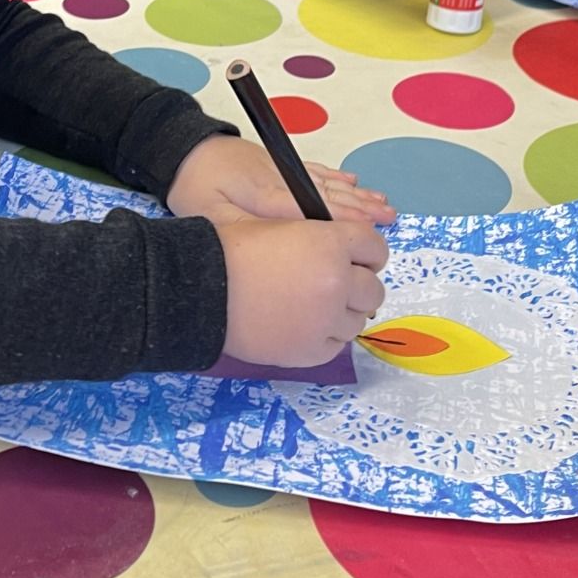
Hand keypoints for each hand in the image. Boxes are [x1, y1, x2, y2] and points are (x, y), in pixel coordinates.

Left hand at [169, 133, 395, 224]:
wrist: (185, 149)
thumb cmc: (194, 187)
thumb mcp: (208, 215)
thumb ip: (241, 231)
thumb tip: (272, 247)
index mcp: (263, 194)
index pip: (307, 207)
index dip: (339, 217)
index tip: (364, 228)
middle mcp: (280, 178)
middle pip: (325, 193)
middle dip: (359, 208)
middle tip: (387, 220)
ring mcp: (283, 169)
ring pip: (326, 181)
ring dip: (356, 194)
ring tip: (383, 205)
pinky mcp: (280, 164)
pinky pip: (317, 170)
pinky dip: (339, 178)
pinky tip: (356, 183)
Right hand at [218, 217, 388, 368]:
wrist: (201, 292)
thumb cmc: (234, 251)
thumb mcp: (282, 226)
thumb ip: (322, 237)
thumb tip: (346, 253)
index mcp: (331, 244)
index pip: (376, 248)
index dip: (366, 254)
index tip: (354, 259)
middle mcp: (337, 283)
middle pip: (373, 289)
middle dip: (357, 285)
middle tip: (332, 286)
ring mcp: (326, 321)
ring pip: (358, 320)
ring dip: (342, 313)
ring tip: (312, 307)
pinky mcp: (312, 352)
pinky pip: (337, 345)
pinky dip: (326, 336)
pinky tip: (303, 326)